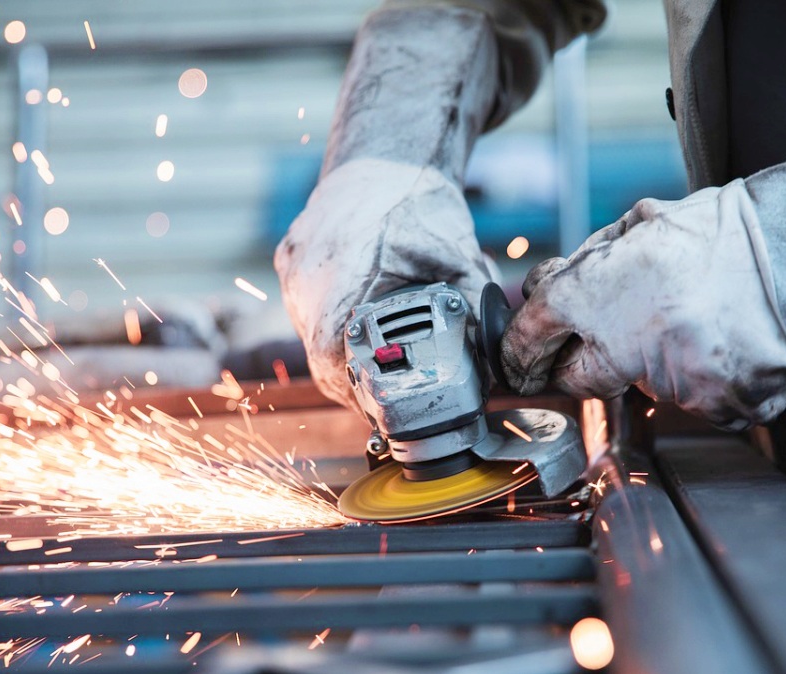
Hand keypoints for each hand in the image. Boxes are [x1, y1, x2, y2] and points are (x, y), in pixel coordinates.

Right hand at [274, 158, 493, 409]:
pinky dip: (329, 324)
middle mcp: (305, 276)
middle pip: (318, 354)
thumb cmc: (418, 200)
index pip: (331, 360)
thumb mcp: (455, 256)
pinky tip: (355, 330)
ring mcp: (293, 267)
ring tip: (371, 368)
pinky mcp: (290, 258)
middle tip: (383, 398)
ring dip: (339, 355)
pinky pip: (304, 307)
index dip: (354, 391)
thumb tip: (496, 361)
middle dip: (351, 381)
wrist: (385, 155)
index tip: (378, 407)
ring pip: (309, 333)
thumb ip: (473, 309)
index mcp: (341, 277)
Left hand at [500, 180, 785, 430]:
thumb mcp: (638, 226)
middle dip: (586, 361)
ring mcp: (671, 383)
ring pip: (640, 388)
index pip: (530, 336)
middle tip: (619, 333)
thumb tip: (543, 292)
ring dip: (655, 364)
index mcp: (595, 291)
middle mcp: (625, 343)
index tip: (520, 361)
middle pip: (576, 378)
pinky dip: (700, 381)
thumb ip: (584, 265)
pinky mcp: (712, 409)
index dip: (520, 350)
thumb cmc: (722, 237)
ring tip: (694, 321)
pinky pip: (690, 403)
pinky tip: (721, 344)